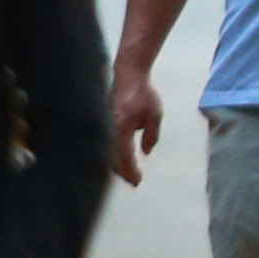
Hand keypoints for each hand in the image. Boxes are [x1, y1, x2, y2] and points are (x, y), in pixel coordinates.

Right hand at [107, 61, 163, 188]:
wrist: (128, 75)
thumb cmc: (143, 94)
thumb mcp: (154, 115)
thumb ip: (151, 136)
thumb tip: (145, 152)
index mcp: (121, 128)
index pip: (125, 157)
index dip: (131, 171)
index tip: (138, 181)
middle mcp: (109, 128)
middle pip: (112, 159)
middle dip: (123, 173)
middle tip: (134, 182)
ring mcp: (105, 125)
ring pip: (107, 152)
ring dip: (117, 166)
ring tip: (128, 174)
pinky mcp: (104, 122)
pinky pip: (106, 144)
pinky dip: (113, 155)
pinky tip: (121, 159)